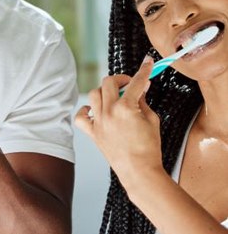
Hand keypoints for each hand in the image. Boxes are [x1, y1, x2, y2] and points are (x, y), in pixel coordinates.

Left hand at [75, 56, 162, 189]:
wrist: (139, 172)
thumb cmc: (149, 149)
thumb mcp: (152, 120)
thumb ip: (143, 101)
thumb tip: (141, 88)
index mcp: (126, 107)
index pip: (136, 82)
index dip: (143, 70)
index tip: (147, 62)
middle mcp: (109, 112)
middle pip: (108, 82)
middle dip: (121, 79)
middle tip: (130, 84)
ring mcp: (98, 122)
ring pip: (93, 94)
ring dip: (104, 91)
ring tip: (115, 97)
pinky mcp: (93, 133)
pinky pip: (81, 117)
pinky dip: (85, 111)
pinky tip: (94, 111)